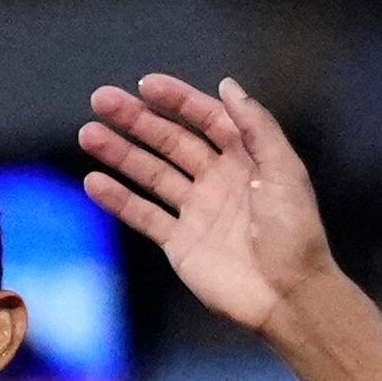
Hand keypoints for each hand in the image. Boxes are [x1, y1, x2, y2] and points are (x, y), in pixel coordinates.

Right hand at [76, 73, 337, 335]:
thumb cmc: (294, 231)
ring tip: (88, 134)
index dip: (177, 100)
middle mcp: (217, 179)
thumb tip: (227, 85)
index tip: (145, 85)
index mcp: (245, 158)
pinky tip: (94, 182)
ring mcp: (196, 211)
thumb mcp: (284, 169)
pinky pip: (143, 216)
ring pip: (150, 173)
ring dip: (119, 153)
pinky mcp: (180, 243)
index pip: (205, 119)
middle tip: (101, 100)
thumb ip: (256, 125)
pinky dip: (118, 200)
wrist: (288, 295)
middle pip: (169, 141)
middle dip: (136, 120)